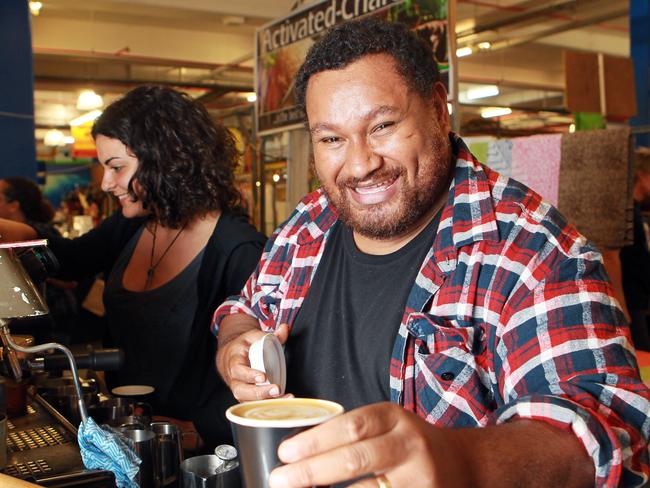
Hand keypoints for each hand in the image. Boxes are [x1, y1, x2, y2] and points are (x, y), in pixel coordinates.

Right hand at [217, 323, 290, 401]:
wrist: (229, 356)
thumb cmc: (244, 346)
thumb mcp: (254, 336)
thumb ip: (271, 334)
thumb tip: (285, 328)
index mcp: (234, 360)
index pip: (238, 369)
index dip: (249, 374)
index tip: (262, 376)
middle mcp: (234, 377)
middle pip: (240, 390)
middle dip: (258, 392)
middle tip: (275, 390)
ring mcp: (238, 388)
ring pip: (246, 399)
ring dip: (264, 401)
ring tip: (282, 397)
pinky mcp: (244, 395)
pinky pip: (252, 403)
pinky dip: (266, 404)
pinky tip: (281, 402)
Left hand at [268, 402, 467, 487]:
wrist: (464, 464)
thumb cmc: (411, 444)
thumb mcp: (388, 426)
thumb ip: (354, 434)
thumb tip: (300, 452)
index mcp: (394, 418)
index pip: (352, 425)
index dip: (316, 440)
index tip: (285, 452)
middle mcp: (409, 445)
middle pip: (356, 457)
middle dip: (312, 470)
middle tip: (280, 478)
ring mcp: (419, 478)